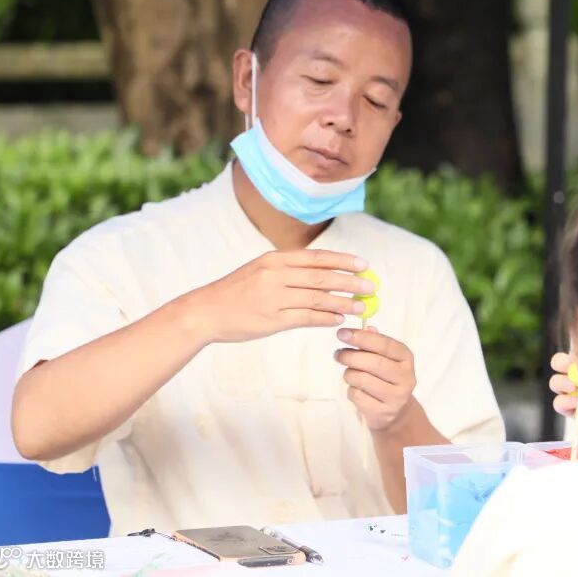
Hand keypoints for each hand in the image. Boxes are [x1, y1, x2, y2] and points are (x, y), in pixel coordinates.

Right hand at [186, 249, 373, 343]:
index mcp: (275, 260)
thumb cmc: (237, 291)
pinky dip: (325, 318)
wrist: (206, 311)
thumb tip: (324, 272)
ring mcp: (273, 298)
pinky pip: (305, 318)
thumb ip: (289, 270)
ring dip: (342, 302)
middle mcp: (275, 275)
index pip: (316, 257)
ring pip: (317, 299)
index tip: (364, 264)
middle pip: (321, 277)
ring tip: (361, 307)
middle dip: (350, 282)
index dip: (343, 260)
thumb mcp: (261, 270)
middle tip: (371, 286)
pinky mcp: (272, 320)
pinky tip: (339, 320)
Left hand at [334, 327, 416, 430]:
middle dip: (351, 356)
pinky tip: (356, 389)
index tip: (342, 333)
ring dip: (349, 374)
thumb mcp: (386, 358)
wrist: (396, 412)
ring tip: (349, 372)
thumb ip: (376, 342)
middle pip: (374, 363)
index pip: (385, 345)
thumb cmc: (386, 378)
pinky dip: (351, 390)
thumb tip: (366, 327)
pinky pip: (357, 396)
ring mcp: (396, 397)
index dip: (362, 338)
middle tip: (338, 354)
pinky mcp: (383, 412)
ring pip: (362, 380)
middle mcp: (406, 377)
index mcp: (406, 358)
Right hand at [548, 351, 577, 434]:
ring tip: (573, 388)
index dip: (572, 343)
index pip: (576, 340)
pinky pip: (559, 403)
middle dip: (561, 364)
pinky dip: (564, 403)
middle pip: (561, 360)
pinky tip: (576, 404)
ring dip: (561, 384)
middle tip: (571, 369)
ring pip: (557, 382)